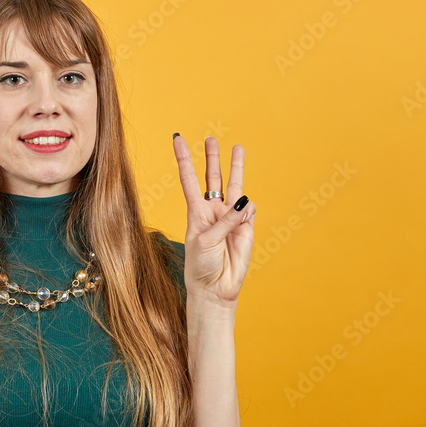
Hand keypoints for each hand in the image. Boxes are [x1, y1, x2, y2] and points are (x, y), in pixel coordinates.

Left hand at [172, 135, 256, 307]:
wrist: (215, 288)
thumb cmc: (201, 266)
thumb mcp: (206, 241)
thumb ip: (225, 221)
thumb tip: (244, 202)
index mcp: (196, 212)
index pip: (189, 180)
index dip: (184, 159)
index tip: (177, 139)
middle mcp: (212, 211)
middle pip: (213, 178)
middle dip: (212, 158)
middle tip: (211, 138)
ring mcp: (230, 218)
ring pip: (234, 187)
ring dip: (236, 168)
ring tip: (238, 148)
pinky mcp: (246, 227)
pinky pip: (248, 210)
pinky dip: (246, 209)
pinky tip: (243, 213)